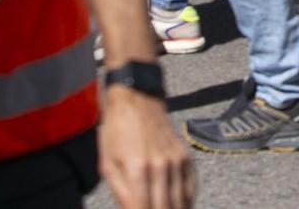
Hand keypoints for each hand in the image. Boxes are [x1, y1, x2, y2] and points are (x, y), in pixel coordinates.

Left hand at [100, 84, 197, 208]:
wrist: (138, 100)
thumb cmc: (117, 132)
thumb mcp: (107, 163)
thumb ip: (120, 192)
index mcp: (138, 168)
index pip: (143, 208)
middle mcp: (160, 166)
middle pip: (164, 208)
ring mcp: (176, 161)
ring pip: (180, 202)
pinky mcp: (185, 157)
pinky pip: (190, 188)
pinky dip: (186, 202)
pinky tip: (179, 206)